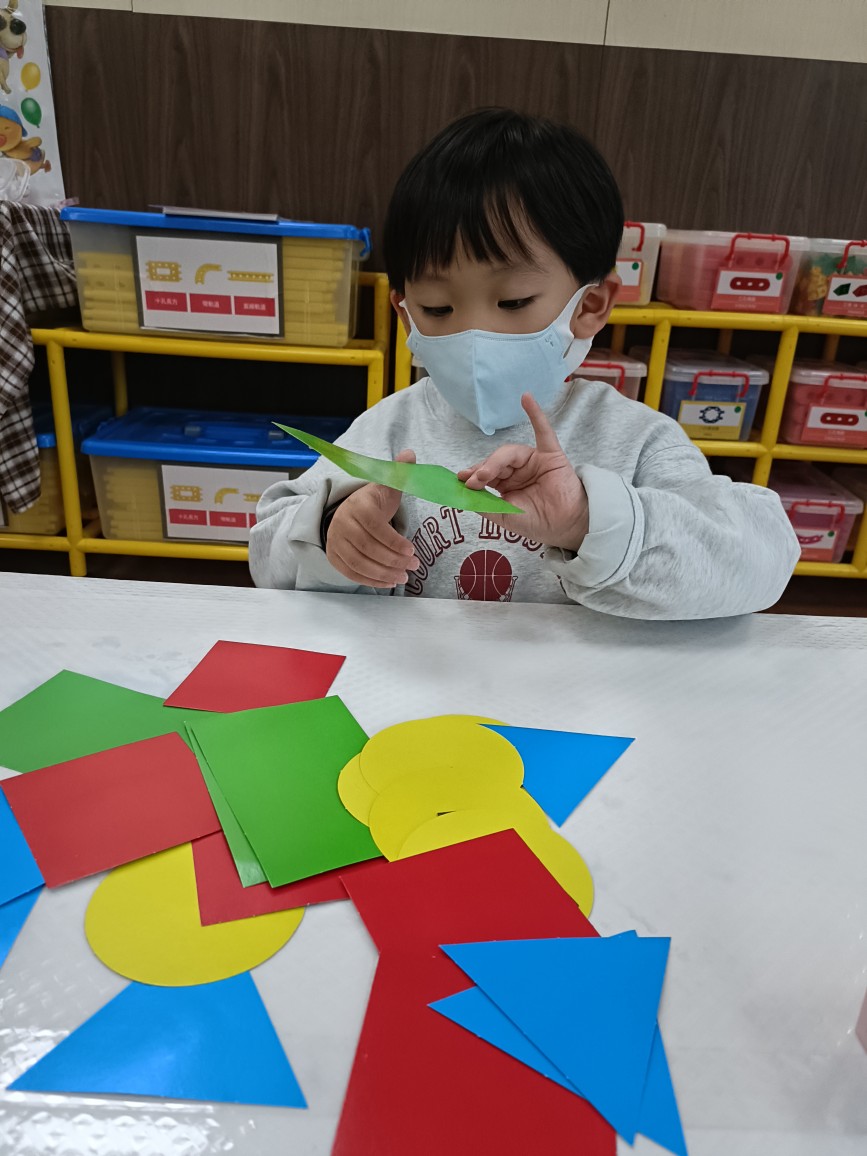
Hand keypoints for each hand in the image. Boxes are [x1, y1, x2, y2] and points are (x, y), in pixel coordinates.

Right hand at [325, 450, 420, 587]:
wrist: (349, 511)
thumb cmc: (373, 502)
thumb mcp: (387, 486)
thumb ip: (400, 473)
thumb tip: (410, 454)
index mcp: (357, 506)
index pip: (375, 528)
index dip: (394, 542)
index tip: (412, 551)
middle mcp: (342, 524)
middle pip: (368, 549)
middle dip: (394, 561)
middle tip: (414, 566)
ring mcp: (335, 542)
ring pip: (360, 563)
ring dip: (384, 574)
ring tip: (405, 577)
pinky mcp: (334, 557)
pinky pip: (351, 573)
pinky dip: (371, 581)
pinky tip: (390, 582)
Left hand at [457, 394, 588, 551]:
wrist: (566, 527)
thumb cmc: (538, 523)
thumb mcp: (504, 517)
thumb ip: (485, 505)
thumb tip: (464, 494)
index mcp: (506, 485)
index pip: (485, 474)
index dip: (473, 475)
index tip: (461, 479)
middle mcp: (518, 471)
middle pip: (495, 462)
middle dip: (482, 469)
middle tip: (471, 480)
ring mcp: (533, 461)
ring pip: (510, 453)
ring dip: (495, 461)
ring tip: (486, 474)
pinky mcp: (550, 455)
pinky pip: (543, 432)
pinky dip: (535, 415)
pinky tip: (526, 398)